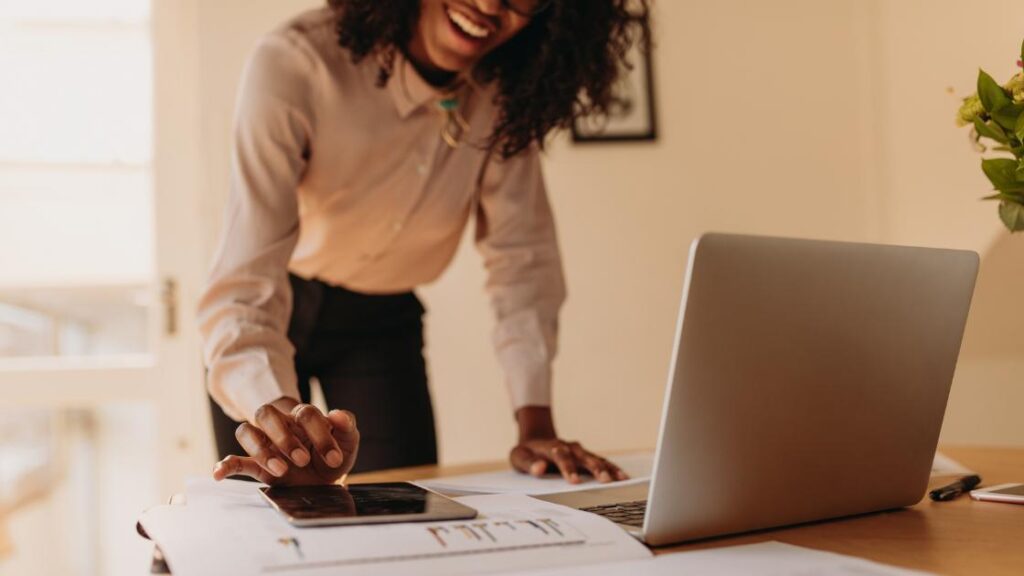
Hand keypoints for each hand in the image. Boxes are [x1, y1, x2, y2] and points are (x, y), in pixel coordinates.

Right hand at [212, 398, 359, 485]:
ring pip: (247, 432)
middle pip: (266, 413)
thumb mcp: (348, 441)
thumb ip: (347, 425)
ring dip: (261, 450)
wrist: (324, 478)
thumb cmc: (333, 453)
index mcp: (303, 416)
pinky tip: (219, 473)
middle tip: (303, 460)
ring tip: (280, 470)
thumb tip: (337, 414)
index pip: (304, 413)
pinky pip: (234, 460)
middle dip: (284, 437)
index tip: (335, 458)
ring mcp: (265, 444)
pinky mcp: (256, 466)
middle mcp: (280, 425)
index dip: (320, 434)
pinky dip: (224, 465)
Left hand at [510, 438, 628, 483]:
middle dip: (593, 467)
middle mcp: (568, 447)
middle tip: (603, 479)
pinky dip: (611, 468)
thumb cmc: (527, 452)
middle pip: (582, 456)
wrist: (535, 440)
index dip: (567, 468)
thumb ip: (528, 463)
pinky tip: (622, 476)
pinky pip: (601, 461)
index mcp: (551, 447)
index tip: (573, 481)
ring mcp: (578, 450)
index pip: (560, 456)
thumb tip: (538, 468)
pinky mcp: (585, 456)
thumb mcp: (519, 457)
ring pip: (595, 458)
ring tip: (619, 479)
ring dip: (607, 468)